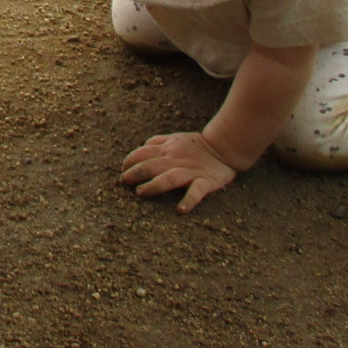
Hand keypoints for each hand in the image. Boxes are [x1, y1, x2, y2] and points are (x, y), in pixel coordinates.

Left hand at [119, 131, 240, 212]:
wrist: (225, 147)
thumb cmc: (197, 145)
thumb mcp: (176, 138)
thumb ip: (158, 142)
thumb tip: (142, 146)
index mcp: (168, 148)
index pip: (143, 153)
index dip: (129, 161)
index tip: (122, 170)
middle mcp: (176, 159)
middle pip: (151, 165)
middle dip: (135, 173)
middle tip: (123, 182)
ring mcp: (191, 171)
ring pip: (168, 178)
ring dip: (153, 186)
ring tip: (141, 192)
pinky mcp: (206, 181)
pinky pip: (196, 191)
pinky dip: (189, 200)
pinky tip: (180, 209)